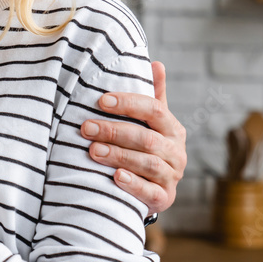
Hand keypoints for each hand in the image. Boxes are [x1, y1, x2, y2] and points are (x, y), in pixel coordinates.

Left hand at [82, 61, 185, 213]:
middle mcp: (177, 152)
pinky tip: (115, 176)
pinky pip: (151, 191)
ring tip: (92, 150)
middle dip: (114, 131)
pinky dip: (133, 183)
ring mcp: (172, 176)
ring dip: (118, 155)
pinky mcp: (165, 198)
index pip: (154, 109)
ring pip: (147, 163)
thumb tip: (156, 63)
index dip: (128, 103)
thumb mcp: (151, 122)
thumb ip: (153, 96)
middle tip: (86, 128)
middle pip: (146, 138)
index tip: (100, 100)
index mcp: (173, 128)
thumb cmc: (145, 148)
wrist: (152, 190)